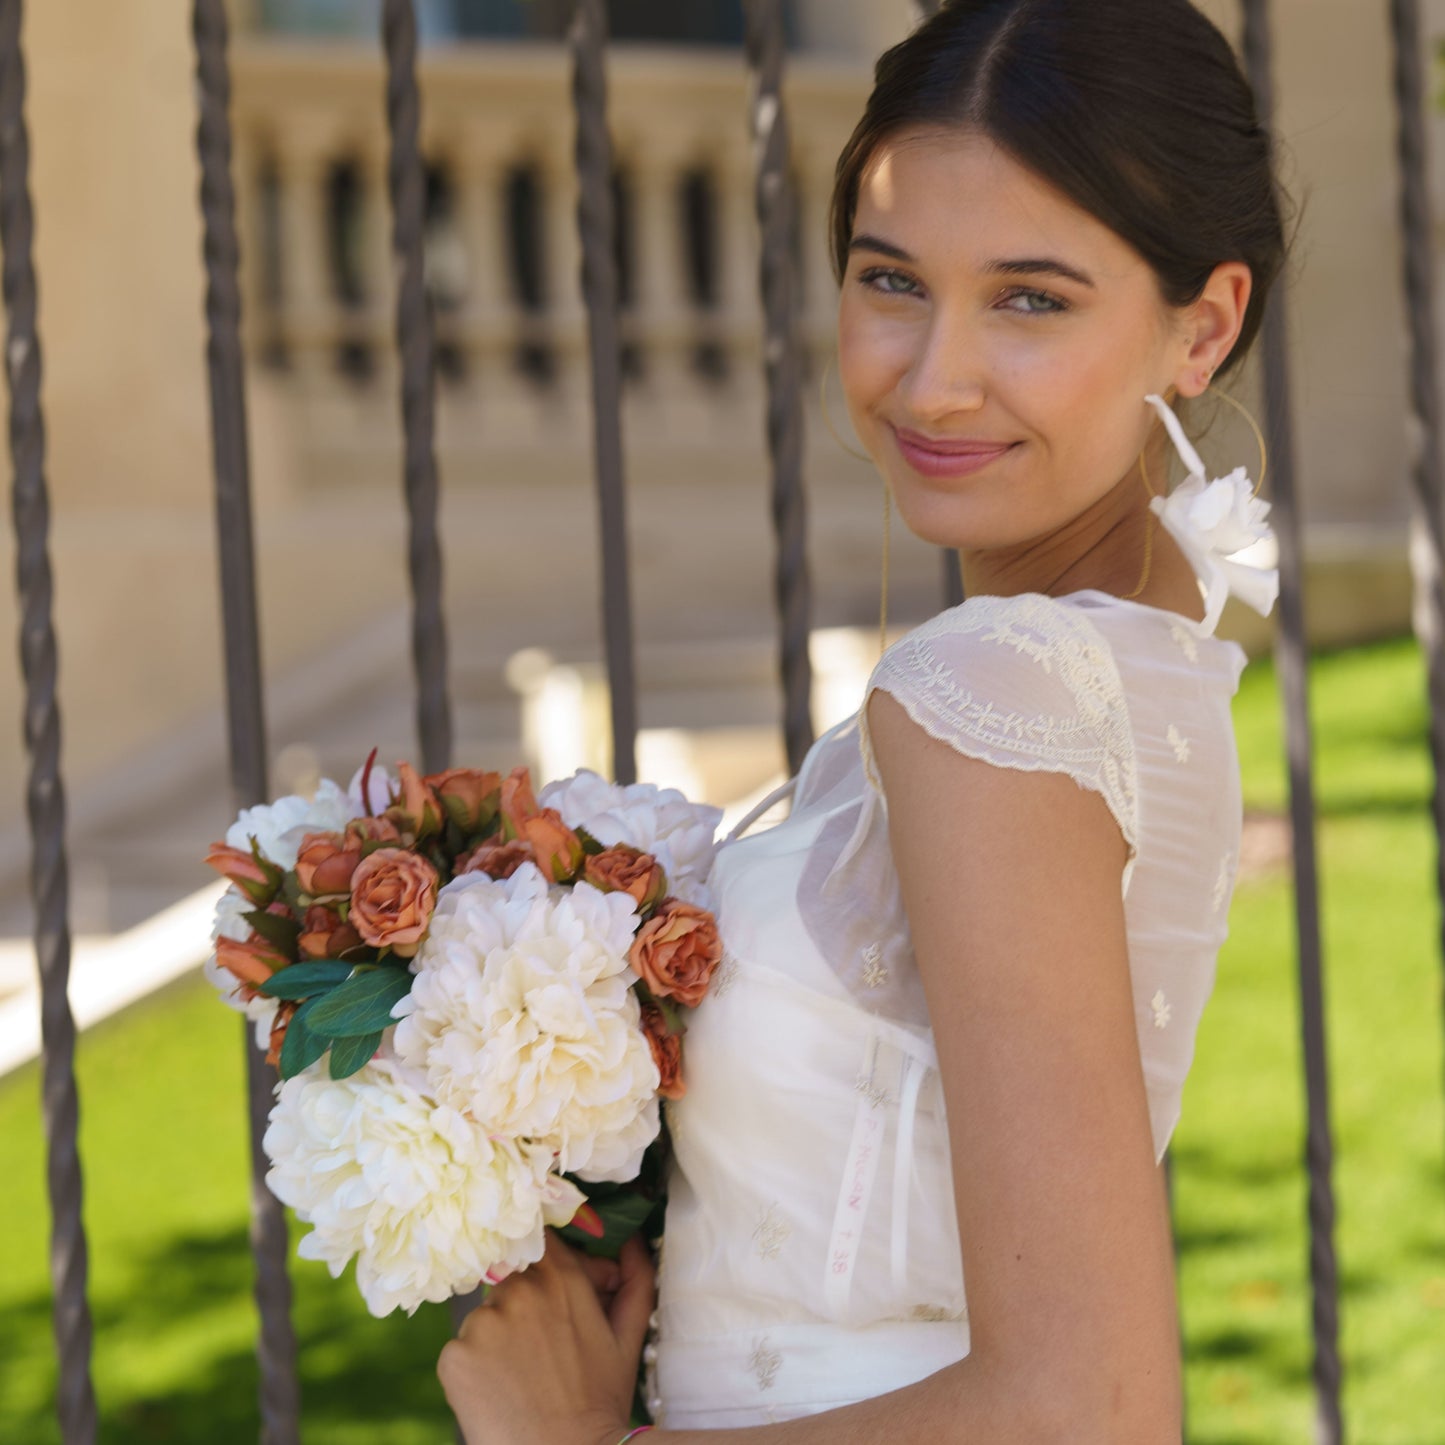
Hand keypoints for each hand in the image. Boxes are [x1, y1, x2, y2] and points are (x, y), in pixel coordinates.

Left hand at [438, 1229, 655, 1444]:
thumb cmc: (600, 1402)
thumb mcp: (627, 1337)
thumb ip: (635, 1279)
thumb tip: (633, 1239)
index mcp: (561, 1277)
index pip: (540, 1242)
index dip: (546, 1264)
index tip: (551, 1289)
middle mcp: (518, 1289)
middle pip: (512, 1281)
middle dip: (525, 1305)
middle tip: (543, 1348)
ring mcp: (482, 1322)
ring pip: (486, 1317)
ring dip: (499, 1336)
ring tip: (521, 1376)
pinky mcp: (454, 1357)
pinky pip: (461, 1350)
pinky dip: (475, 1367)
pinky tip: (498, 1392)